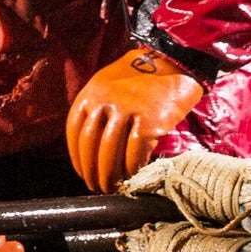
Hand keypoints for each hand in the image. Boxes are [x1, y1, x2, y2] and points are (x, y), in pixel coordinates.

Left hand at [66, 45, 207, 191]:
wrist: (175, 63)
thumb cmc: (141, 78)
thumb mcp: (109, 85)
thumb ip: (97, 109)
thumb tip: (91, 148)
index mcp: (90, 93)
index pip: (75, 132)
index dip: (77, 157)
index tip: (81, 172)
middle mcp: (105, 101)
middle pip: (91, 146)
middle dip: (91, 171)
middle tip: (96, 187)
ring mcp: (127, 110)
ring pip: (111, 153)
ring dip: (109, 176)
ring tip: (112, 188)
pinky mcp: (149, 121)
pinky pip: (135, 153)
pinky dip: (132, 169)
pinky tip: (132, 177)